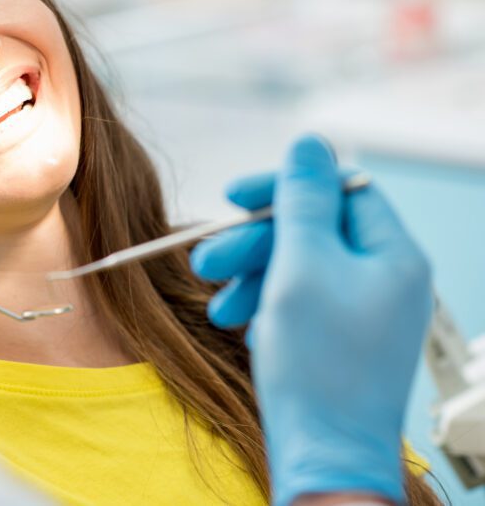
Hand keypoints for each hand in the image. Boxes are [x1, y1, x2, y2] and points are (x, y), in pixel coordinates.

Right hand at [190, 136, 432, 504]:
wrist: (324, 456)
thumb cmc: (318, 366)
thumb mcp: (302, 265)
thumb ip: (303, 199)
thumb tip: (309, 142)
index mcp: (392, 255)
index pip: (341, 190)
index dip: (284, 188)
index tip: (233, 197)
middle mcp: (384, 279)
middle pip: (312, 230)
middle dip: (253, 242)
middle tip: (206, 261)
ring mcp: (363, 311)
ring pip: (297, 266)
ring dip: (250, 276)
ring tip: (217, 306)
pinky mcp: (339, 339)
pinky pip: (297, 301)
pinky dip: (263, 305)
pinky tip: (241, 326)